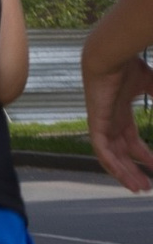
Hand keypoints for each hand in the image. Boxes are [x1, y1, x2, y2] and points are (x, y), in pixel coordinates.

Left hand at [85, 50, 152, 191]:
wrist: (109, 55)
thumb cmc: (127, 65)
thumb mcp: (150, 83)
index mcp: (119, 114)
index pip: (131, 141)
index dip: (143, 155)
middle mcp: (108, 122)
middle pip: (121, 154)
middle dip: (133, 170)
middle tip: (146, 186)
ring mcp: (100, 125)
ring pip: (111, 157)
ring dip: (124, 173)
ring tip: (137, 188)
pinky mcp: (95, 125)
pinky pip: (102, 151)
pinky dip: (112, 164)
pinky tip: (122, 176)